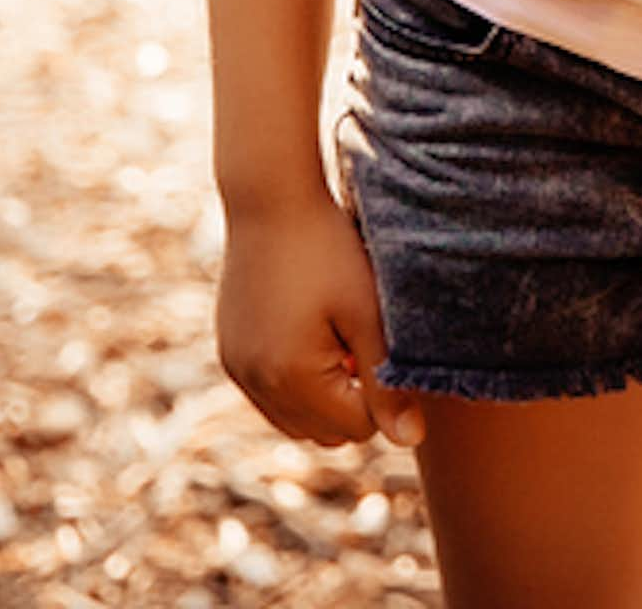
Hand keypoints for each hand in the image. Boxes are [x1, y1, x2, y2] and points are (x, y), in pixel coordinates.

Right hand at [217, 192, 422, 448]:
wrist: (270, 199)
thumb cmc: (329, 249)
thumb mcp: (367, 312)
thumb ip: (388, 382)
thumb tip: (412, 442)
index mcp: (292, 379)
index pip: (358, 429)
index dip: (382, 393)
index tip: (384, 344)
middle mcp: (256, 384)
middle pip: (324, 433)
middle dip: (352, 400)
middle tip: (364, 339)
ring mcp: (237, 370)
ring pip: (294, 419)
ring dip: (323, 394)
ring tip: (339, 332)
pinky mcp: (230, 353)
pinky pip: (269, 394)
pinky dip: (295, 378)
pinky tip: (312, 326)